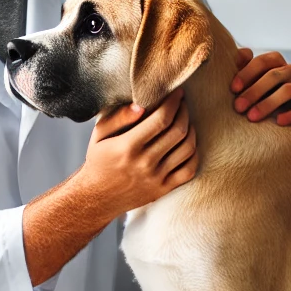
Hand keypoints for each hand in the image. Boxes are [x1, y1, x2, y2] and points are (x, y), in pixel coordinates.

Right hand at [76, 88, 196, 219]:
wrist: (96, 198)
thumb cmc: (98, 161)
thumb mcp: (99, 135)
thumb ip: (118, 118)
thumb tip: (140, 105)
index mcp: (128, 147)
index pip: (161, 119)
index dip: (173, 102)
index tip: (177, 93)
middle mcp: (144, 163)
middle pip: (177, 131)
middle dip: (184, 112)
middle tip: (182, 103)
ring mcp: (156, 178)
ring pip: (187, 149)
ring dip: (191, 129)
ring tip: (186, 120)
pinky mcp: (163, 189)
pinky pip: (189, 170)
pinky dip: (194, 154)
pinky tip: (188, 143)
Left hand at [231, 49, 290, 125]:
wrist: (273, 114)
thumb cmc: (254, 91)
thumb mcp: (245, 78)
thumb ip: (240, 65)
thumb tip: (241, 53)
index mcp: (275, 61)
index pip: (263, 61)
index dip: (247, 73)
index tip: (233, 89)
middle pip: (274, 75)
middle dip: (254, 91)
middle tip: (238, 107)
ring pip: (288, 91)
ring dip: (268, 104)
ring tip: (251, 117)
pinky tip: (278, 122)